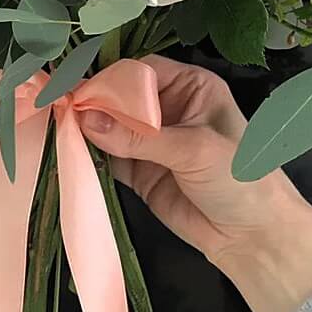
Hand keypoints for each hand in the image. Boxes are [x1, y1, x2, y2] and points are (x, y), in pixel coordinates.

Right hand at [80, 55, 311, 311]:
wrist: (253, 238)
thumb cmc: (239, 179)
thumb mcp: (193, 150)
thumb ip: (139, 136)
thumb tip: (86, 118)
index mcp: (190, 87)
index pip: (142, 72)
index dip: (111, 81)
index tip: (80, 93)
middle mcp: (168, 107)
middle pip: (121, 98)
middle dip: (94, 105)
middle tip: (61, 111)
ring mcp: (152, 141)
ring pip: (111, 127)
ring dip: (88, 131)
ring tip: (59, 130)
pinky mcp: (140, 172)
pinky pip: (109, 157)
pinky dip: (91, 157)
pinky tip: (71, 154)